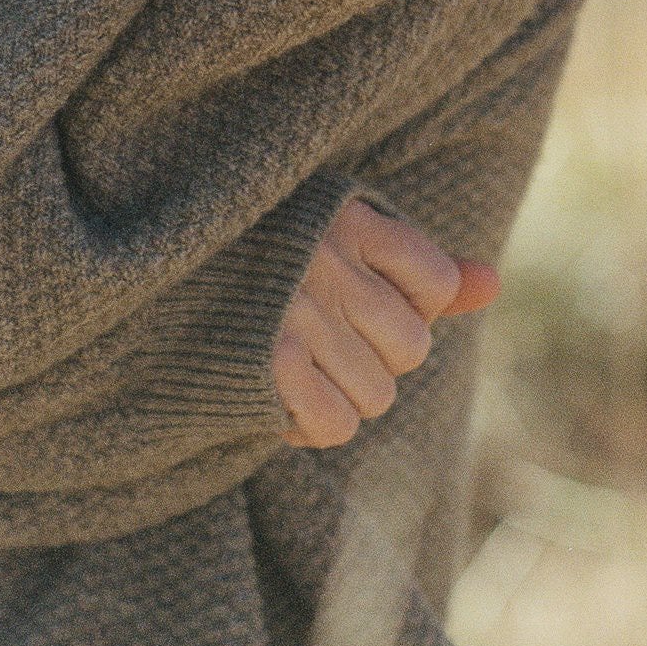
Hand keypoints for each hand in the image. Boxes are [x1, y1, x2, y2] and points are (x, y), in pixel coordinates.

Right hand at [271, 198, 501, 448]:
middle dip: (376, 356)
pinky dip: (315, 425)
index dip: (413, 305)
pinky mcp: (268, 364)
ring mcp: (299, 315)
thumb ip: (418, 264)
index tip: (364, 296)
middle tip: (324, 338)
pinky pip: (337, 424)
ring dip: (344, 393)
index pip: (435, 285)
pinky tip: (284, 400)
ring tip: (299, 367)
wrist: (154, 266)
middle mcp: (329, 265)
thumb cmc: (260, 254)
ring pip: (377, 394)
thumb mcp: (339, 234)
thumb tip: (493, 285)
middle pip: (411, 349)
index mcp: (350, 221)